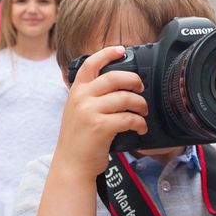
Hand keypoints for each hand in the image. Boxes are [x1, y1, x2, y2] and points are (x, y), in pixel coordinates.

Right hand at [55, 46, 147, 177]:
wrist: (72, 165)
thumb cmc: (79, 140)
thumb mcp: (77, 111)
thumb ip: (91, 96)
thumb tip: (118, 86)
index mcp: (76, 91)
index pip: (91, 63)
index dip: (108, 53)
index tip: (121, 50)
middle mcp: (81, 98)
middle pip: (114, 77)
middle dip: (134, 81)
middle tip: (141, 88)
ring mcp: (90, 111)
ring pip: (125, 98)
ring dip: (140, 105)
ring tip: (143, 112)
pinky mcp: (100, 127)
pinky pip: (128, 118)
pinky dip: (139, 123)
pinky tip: (141, 128)